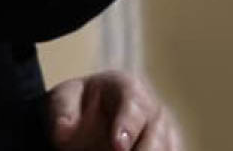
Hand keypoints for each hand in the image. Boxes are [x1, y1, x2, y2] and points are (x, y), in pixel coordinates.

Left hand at [46, 70, 182, 149]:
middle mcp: (153, 110)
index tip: (118, 146)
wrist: (90, 119)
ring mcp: (165, 134)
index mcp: (127, 87)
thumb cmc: (79, 106)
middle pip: (157, 134)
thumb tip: (63, 129)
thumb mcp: (64, 100)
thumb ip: (63, 110)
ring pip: (168, 149)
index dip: (128, 125)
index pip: (133, 103)